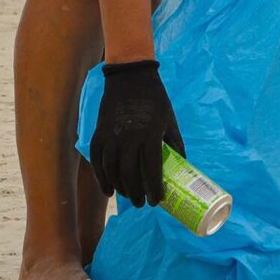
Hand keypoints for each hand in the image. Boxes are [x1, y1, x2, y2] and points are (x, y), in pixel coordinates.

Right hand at [88, 61, 182, 205]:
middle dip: (136, 193)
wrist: (130, 77)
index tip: (157, 201)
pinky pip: (97, 161)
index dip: (154, 189)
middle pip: (130, 174)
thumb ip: (175, 144)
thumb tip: (182, 166)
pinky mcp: (99, 133)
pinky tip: (109, 189)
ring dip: (120, 188)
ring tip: (129, 197)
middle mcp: (129, 137)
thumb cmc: (155, 99)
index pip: (152, 169)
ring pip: (112, 170)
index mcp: (150, 134)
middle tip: (142, 203)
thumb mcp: (170, 121)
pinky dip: (101, 177)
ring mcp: (111, 136)